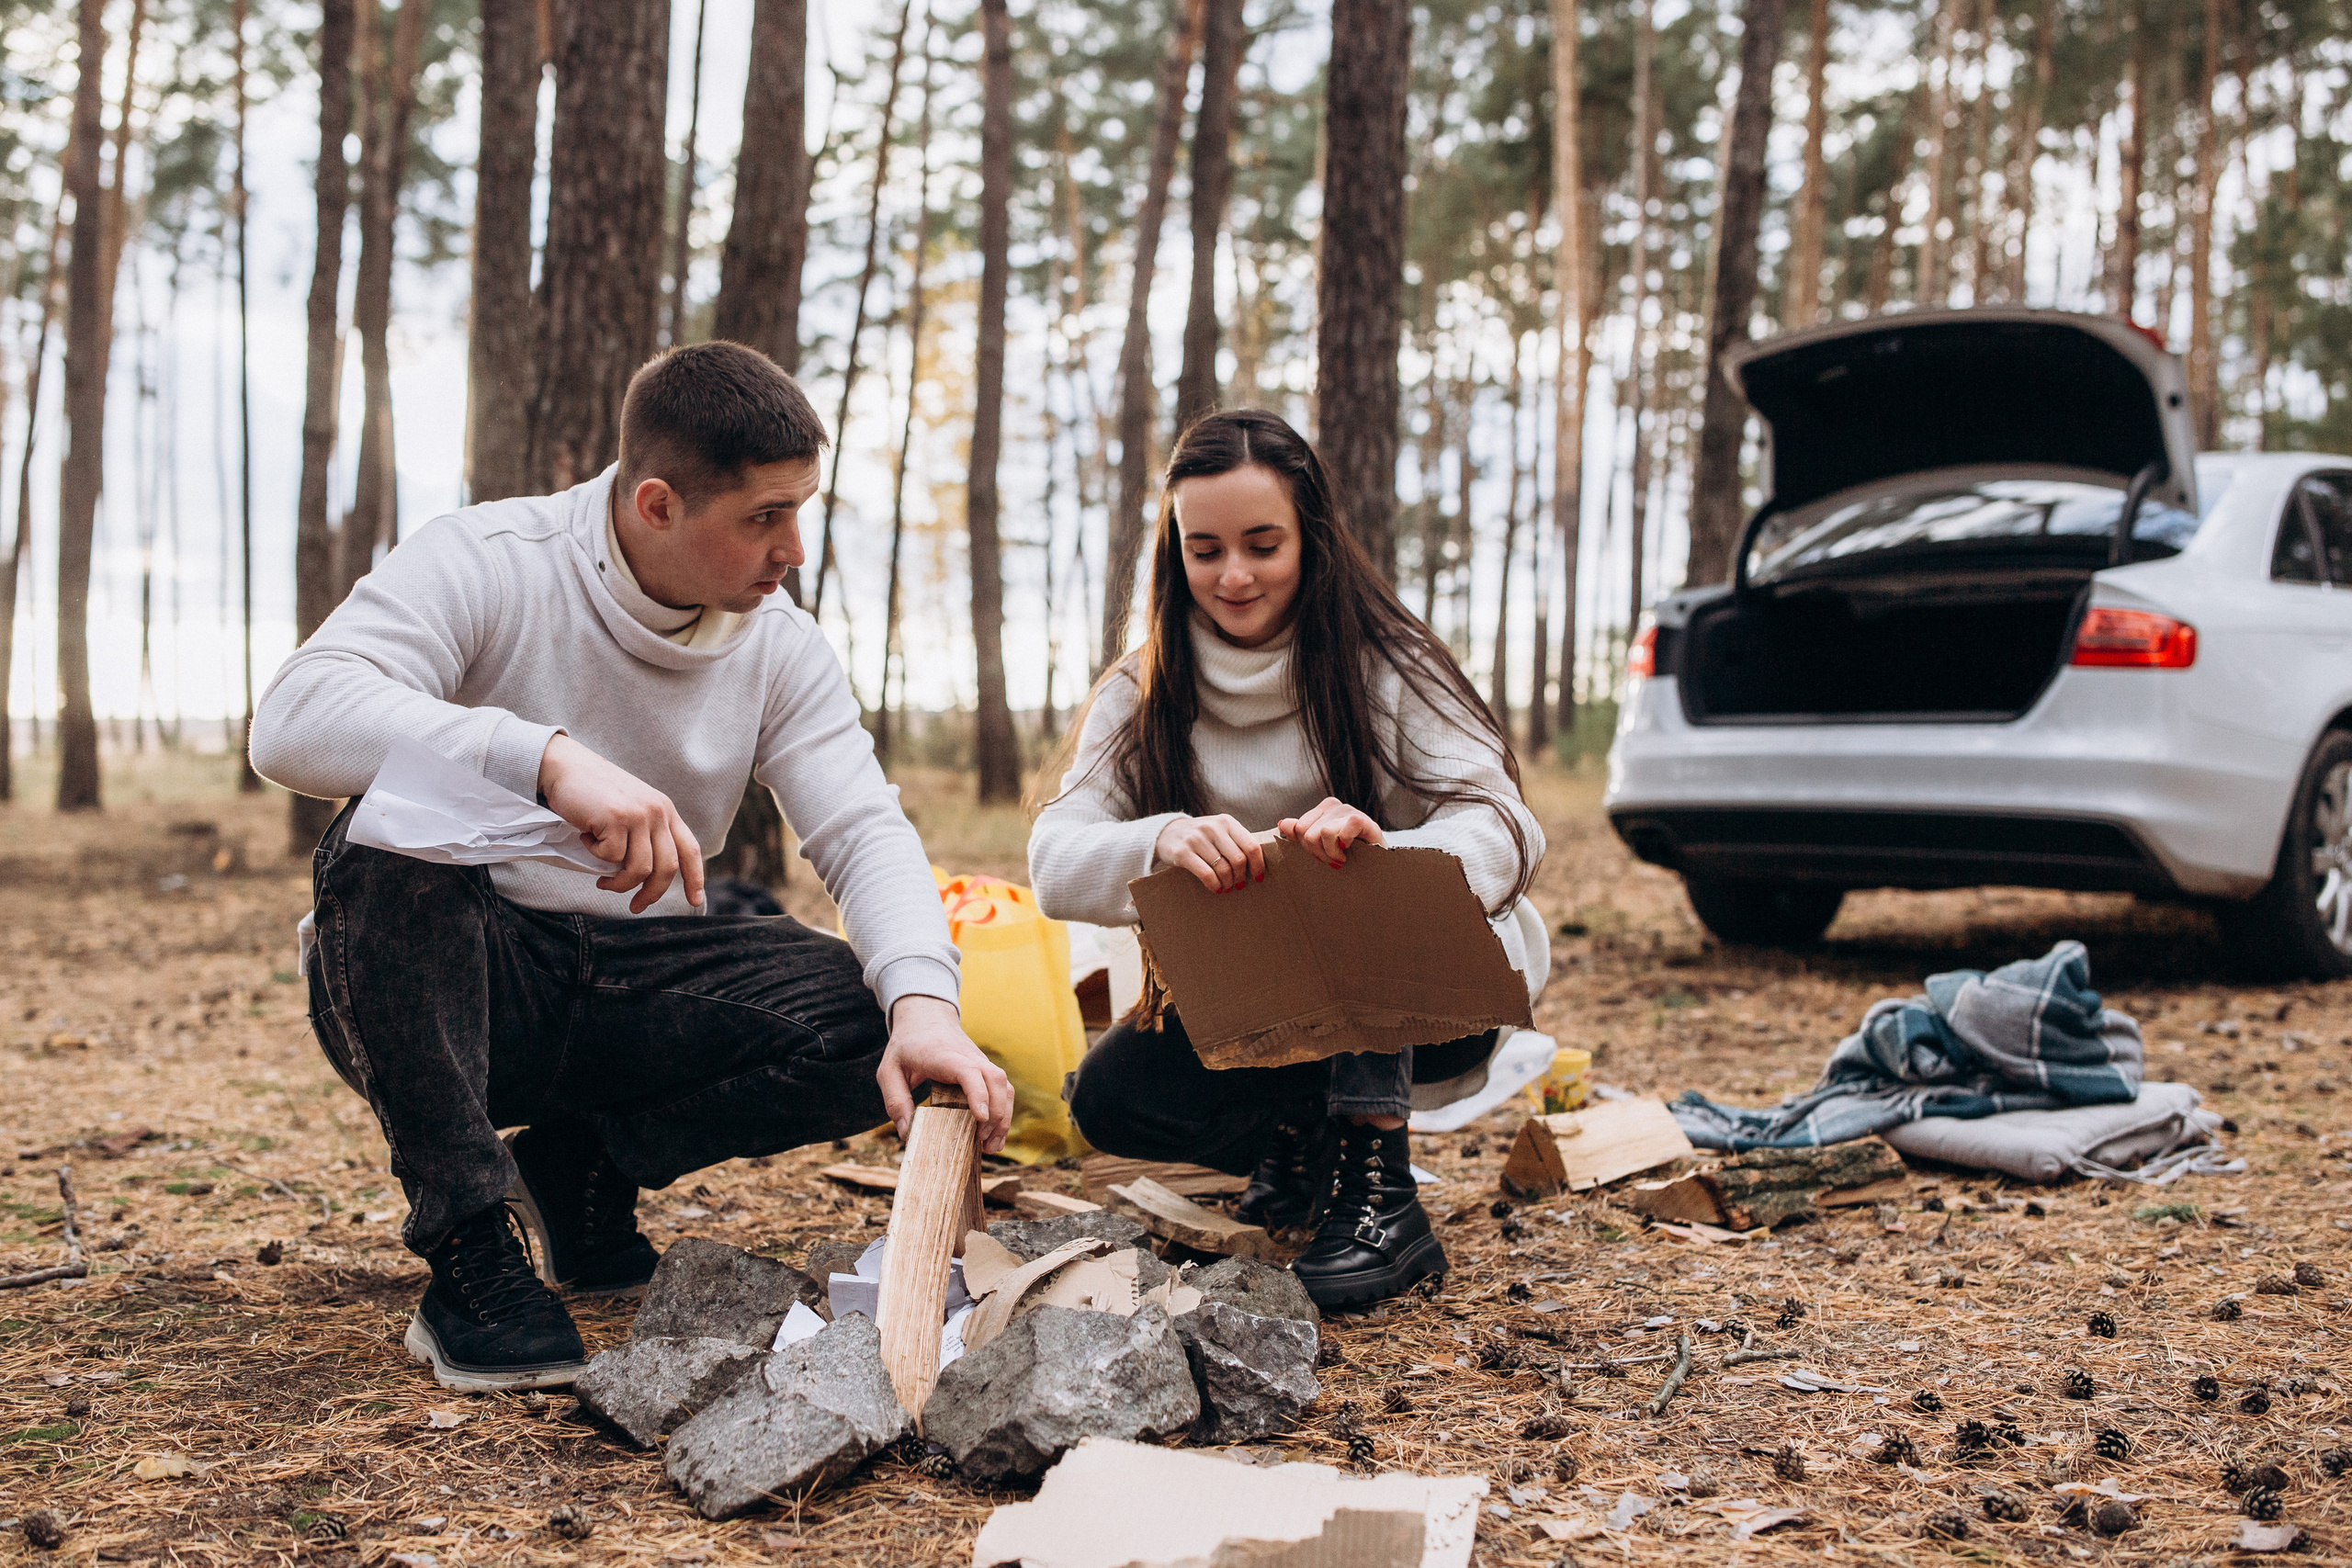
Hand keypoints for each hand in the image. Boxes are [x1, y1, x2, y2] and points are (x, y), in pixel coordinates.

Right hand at [537, 732, 704, 912]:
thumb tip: (647, 879)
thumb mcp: (631, 810)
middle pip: (668, 867)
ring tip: (603, 881)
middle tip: (635, 907)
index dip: (695, 879)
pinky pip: (610, 857)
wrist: (565, 766)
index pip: (690, 849)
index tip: (695, 902)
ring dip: (619, 883)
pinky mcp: (616, 818)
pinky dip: (595, 856)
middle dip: (652, 894)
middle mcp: (658, 812)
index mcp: (665, 811)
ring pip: (640, 869)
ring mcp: (638, 814)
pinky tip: (586, 837)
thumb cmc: (594, 794)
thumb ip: (645, 836)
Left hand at [879, 996, 1013, 1153]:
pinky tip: (993, 1136)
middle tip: (981, 1143)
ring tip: (990, 1147)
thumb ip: (895, 1101)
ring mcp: (981, 1063)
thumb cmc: (906, 1046)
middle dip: (996, 1114)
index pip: (969, 1071)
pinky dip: (1004, 1112)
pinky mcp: (985, 1070)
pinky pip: (1003, 1090)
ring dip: (1004, 1117)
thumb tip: (907, 1133)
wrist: (926, 1017)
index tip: (981, 1118)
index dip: (978, 1094)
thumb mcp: (888, 1071)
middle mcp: (970, 1057)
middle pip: (996, 1081)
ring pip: (1005, 1086)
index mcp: (944, 1056)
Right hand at [1153, 813, 1266, 892]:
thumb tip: (1260, 864)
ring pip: (1223, 869)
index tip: (1258, 878)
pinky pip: (1206, 874)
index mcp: (1226, 822)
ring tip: (1227, 888)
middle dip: (1241, 877)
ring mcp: (1196, 839)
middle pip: (1238, 859)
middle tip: (1239, 886)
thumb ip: (1237, 841)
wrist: (1167, 833)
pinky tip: (1216, 889)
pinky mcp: (1183, 852)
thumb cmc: (1201, 837)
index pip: (1251, 845)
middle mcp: (1213, 827)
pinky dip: (1214, 886)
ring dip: (1228, 883)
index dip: (1258, 865)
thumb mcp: (1219, 831)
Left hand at [1277, 796, 1383, 866]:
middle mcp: (1334, 806)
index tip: (1321, 855)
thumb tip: (1283, 823)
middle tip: (1333, 859)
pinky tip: (1350, 850)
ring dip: (1331, 853)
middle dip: (1318, 852)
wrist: (1378, 866)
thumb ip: (1301, 833)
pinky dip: (1344, 845)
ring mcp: (1348, 811)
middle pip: (1306, 832)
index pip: (1298, 828)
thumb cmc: (1349, 854)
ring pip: (1323, 833)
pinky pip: (1342, 830)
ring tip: (1342, 857)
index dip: (1307, 847)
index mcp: (1321, 810)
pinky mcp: (1363, 820)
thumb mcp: (1321, 845)